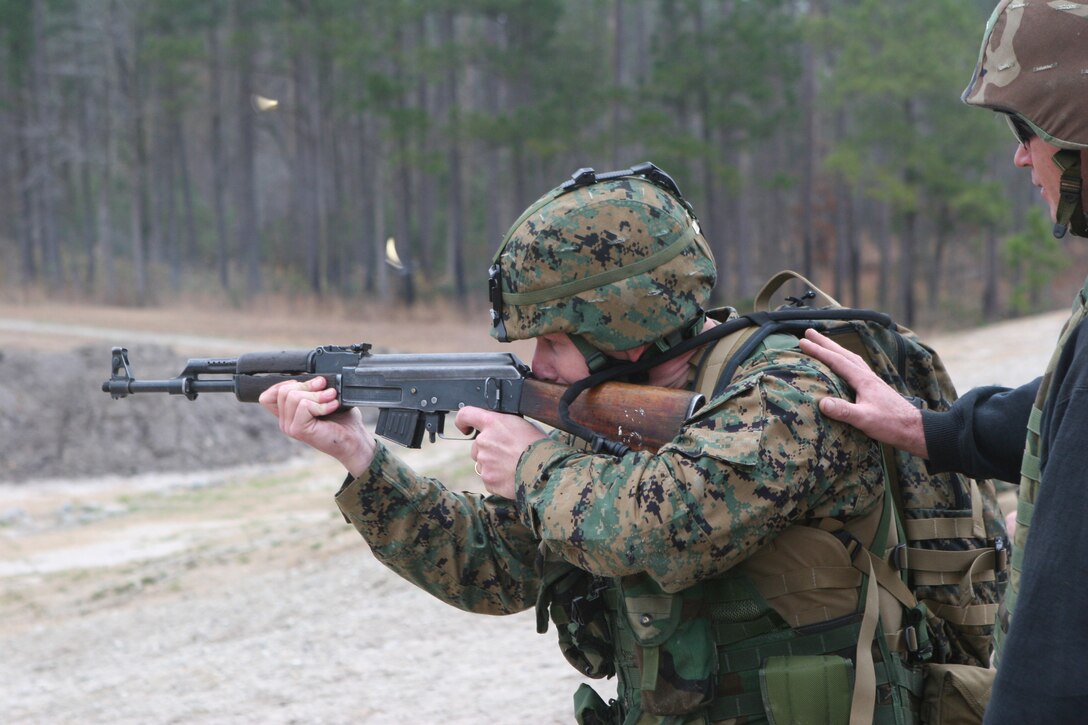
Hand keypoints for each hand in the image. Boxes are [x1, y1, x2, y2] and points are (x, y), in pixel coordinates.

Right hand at [258, 376, 375, 475]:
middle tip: (327, 389)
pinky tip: (333, 407)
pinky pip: (304, 405)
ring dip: (317, 395)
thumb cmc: (342, 421)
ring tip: (332, 398)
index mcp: (288, 414)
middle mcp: (285, 422)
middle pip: (283, 391)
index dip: (285, 383)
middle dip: (307, 385)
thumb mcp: (323, 399)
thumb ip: (311, 389)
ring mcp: (289, 427)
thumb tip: (308, 374)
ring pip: (293, 396)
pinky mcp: (298, 430)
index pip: (267, 395)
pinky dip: (321, 404)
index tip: (309, 384)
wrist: (354, 440)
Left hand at [455, 407, 546, 498]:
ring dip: (494, 465)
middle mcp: (484, 441)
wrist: (547, 470)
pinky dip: (498, 479)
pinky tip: (513, 477)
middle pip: (477, 446)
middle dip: (489, 450)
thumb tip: (501, 431)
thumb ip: (505, 426)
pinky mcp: (488, 480)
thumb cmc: (541, 446)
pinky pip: (489, 478)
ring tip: (514, 467)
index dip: (463, 421)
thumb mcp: (525, 425)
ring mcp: (484, 462)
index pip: (466, 414)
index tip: (465, 427)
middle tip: (509, 455)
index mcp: (494, 423)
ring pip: (483, 463)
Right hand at [799, 329, 927, 457]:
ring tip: (824, 344)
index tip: (803, 342)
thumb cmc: (891, 424)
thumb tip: (822, 402)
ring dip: (836, 349)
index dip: (819, 351)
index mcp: (863, 380)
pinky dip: (846, 360)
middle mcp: (868, 376)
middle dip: (825, 342)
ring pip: (851, 358)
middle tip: (809, 332)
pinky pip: (857, 367)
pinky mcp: (875, 388)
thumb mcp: (865, 419)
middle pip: (843, 354)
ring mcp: (873, 381)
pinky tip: (846, 366)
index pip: (837, 361)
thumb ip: (844, 411)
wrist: (915, 429)